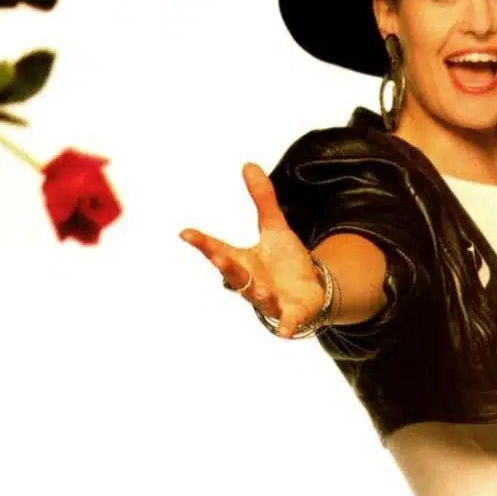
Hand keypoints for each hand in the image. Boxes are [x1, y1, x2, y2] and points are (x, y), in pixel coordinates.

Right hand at [180, 163, 324, 338]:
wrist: (310, 289)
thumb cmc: (284, 261)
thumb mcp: (275, 226)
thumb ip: (263, 199)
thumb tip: (248, 163)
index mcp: (242, 261)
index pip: (218, 250)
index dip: (202, 242)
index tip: (185, 232)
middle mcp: (251, 282)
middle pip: (234, 276)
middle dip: (227, 267)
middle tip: (217, 257)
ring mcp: (270, 300)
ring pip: (259, 298)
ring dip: (259, 294)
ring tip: (263, 288)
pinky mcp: (291, 313)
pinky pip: (286, 321)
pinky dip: (285, 326)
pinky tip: (285, 331)